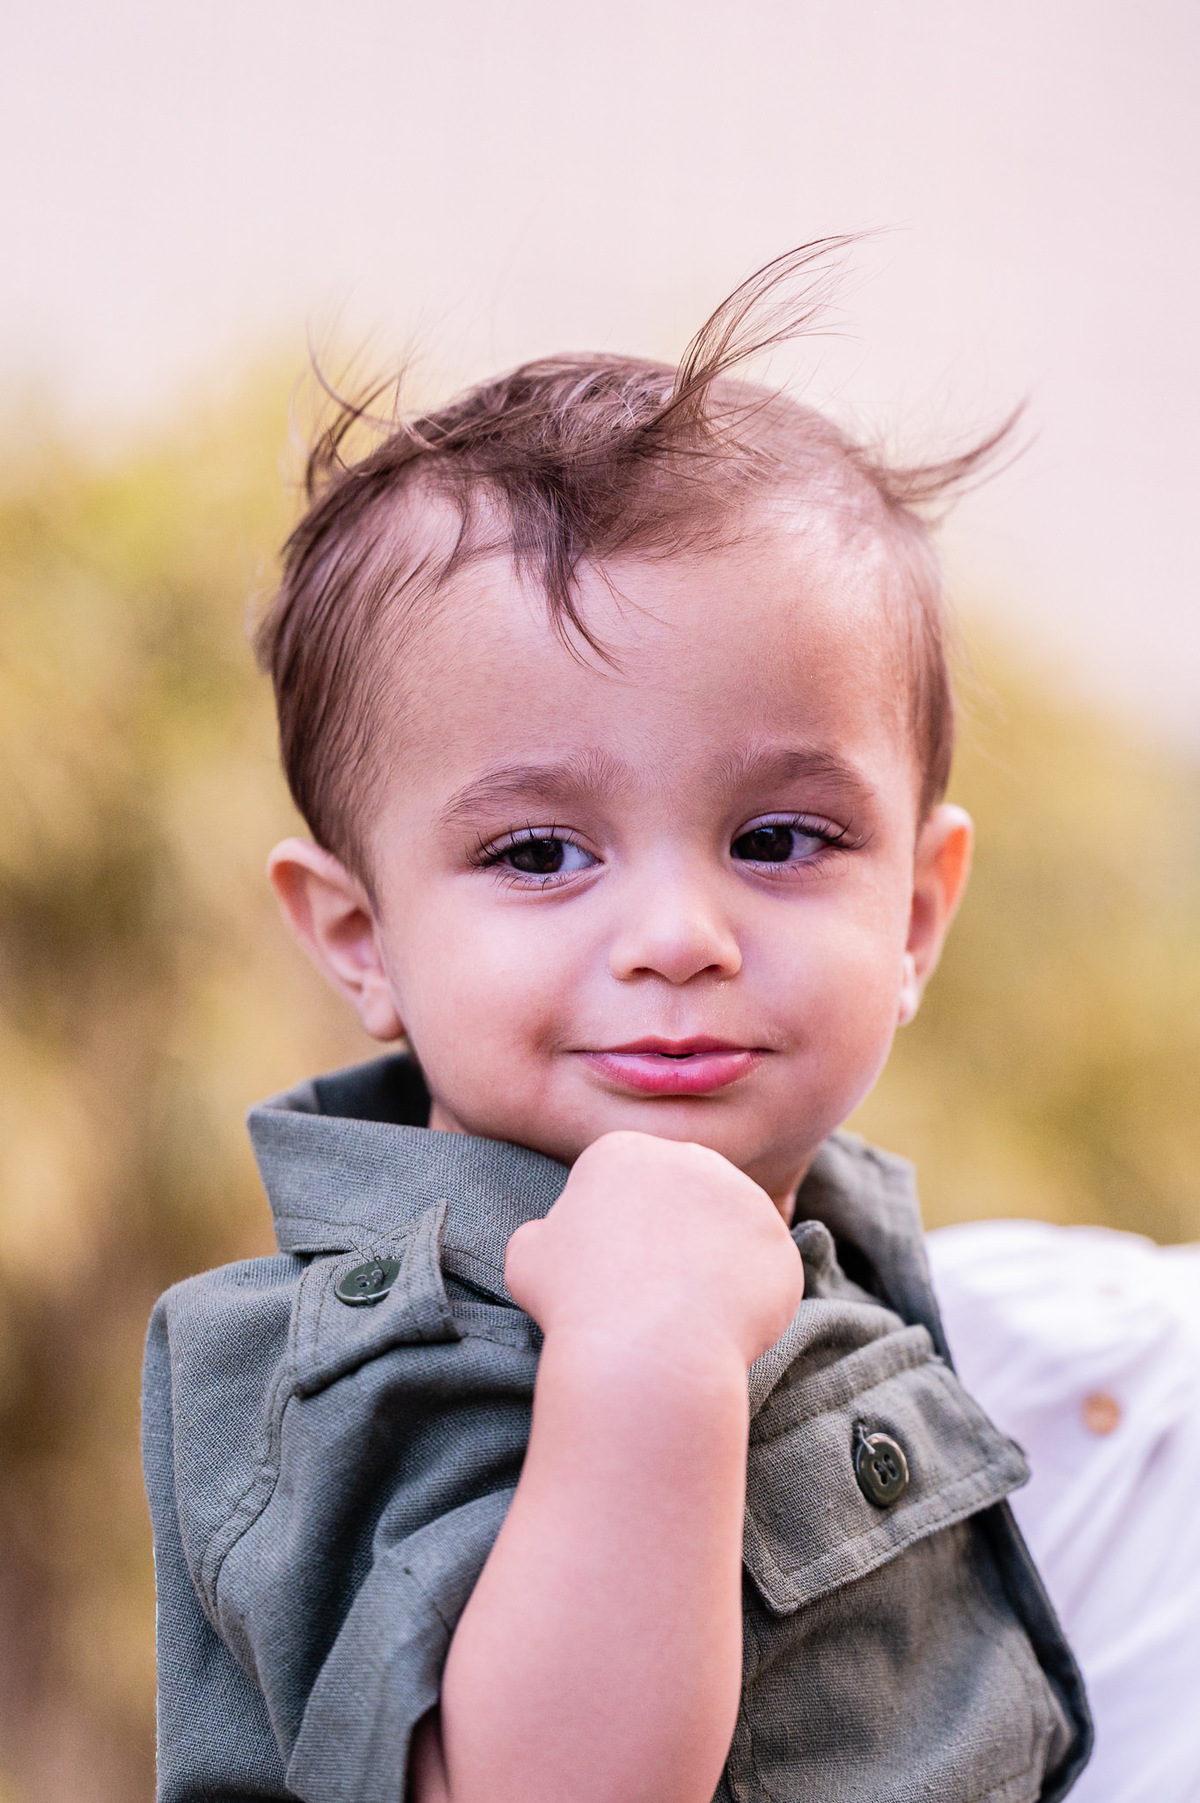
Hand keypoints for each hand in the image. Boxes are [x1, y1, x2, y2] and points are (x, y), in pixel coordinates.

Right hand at [505, 1131, 803, 1368]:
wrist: (644, 1353)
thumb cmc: (575, 1303)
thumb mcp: (527, 1256)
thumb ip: (545, 1231)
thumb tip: (554, 1235)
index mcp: (624, 1150)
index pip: (629, 1178)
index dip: (619, 1225)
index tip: (613, 1266)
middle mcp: (690, 1158)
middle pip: (685, 1191)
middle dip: (675, 1230)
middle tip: (657, 1286)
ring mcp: (743, 1198)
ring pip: (728, 1226)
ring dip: (714, 1259)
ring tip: (687, 1309)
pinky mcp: (779, 1243)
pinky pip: (764, 1268)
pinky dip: (748, 1295)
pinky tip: (720, 1324)